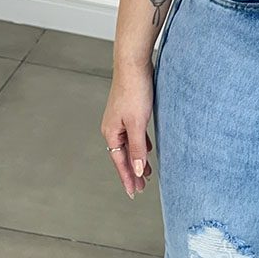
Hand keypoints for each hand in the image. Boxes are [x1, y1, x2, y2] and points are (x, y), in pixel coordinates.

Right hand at [101, 60, 153, 198]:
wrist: (133, 64)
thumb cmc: (134, 90)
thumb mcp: (137, 123)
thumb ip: (137, 148)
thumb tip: (136, 170)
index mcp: (111, 132)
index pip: (120, 162)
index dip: (128, 179)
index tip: (134, 193)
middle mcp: (112, 128)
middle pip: (123, 156)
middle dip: (132, 174)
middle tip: (141, 189)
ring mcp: (120, 120)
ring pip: (129, 146)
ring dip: (137, 161)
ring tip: (146, 175)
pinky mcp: (128, 113)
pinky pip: (133, 136)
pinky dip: (140, 146)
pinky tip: (147, 151)